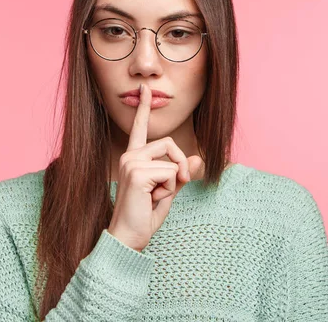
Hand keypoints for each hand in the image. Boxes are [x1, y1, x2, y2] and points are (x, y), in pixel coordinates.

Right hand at [107, 83, 204, 251]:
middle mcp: (129, 156)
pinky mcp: (137, 172)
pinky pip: (171, 173)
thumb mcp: (167, 192)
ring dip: (173, 182)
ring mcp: (130, 162)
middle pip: (169, 142)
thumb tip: (198, 157)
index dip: (144, 108)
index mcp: (133, 158)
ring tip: (154, 197)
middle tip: (170, 188)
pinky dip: (169, 190)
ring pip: (172, 160)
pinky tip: (151, 200)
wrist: (128, 238)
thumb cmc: (144, 216)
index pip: (139, 128)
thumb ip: (180, 174)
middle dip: (180, 166)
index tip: (145, 89)